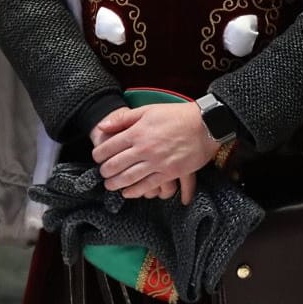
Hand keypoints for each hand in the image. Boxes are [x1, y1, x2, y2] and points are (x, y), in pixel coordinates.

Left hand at [91, 104, 215, 204]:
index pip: (109, 147)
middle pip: (116, 165)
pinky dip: (136, 191)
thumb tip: (103, 126)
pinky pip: (148, 185)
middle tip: (102, 174)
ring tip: (110, 186)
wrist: (205, 124)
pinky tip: (128, 193)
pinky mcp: (170, 173)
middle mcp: (144, 148)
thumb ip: (124, 118)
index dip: (99, 154)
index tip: (97, 158)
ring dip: (116, 184)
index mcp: (137, 132)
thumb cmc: (176, 115)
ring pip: (129, 178)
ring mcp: (157, 162)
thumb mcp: (148, 110)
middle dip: (105, 171)